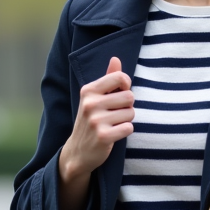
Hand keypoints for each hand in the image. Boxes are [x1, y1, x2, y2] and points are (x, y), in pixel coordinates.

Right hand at [58, 58, 133, 204]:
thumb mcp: (94, 98)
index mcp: (88, 90)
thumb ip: (108, 79)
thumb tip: (116, 58)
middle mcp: (90, 103)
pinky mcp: (103, 136)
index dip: (126, 86)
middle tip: (115, 114)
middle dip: (127, 107)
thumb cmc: (91, 120)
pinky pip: (129, 128)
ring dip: (126, 120)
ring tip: (113, 124)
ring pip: (131, 113)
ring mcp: (96, 120)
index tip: (121, 93)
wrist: (78, 151)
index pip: (120, 77)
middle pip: (130, 97)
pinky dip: (125, 132)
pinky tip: (114, 134)